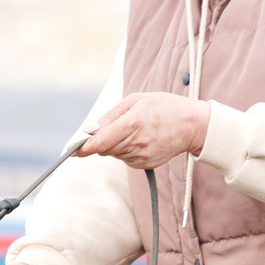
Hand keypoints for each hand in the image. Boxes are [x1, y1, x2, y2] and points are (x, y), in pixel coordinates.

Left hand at [79, 93, 211, 171]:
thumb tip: (90, 130)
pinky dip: (125, 149)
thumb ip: (110, 116)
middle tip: (111, 127)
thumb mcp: (136, 100)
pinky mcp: (145, 164)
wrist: (194, 126)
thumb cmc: (165, 107)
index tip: (70, 150)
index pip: (100, 142)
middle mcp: (135, 143)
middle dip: (100, 140)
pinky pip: (125, 158)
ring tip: (134, 129)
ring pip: (113, 153)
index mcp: (132, 124)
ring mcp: (141, 156)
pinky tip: (141, 138)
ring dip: (114, 143)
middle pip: (103, 148)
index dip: (82, 147)